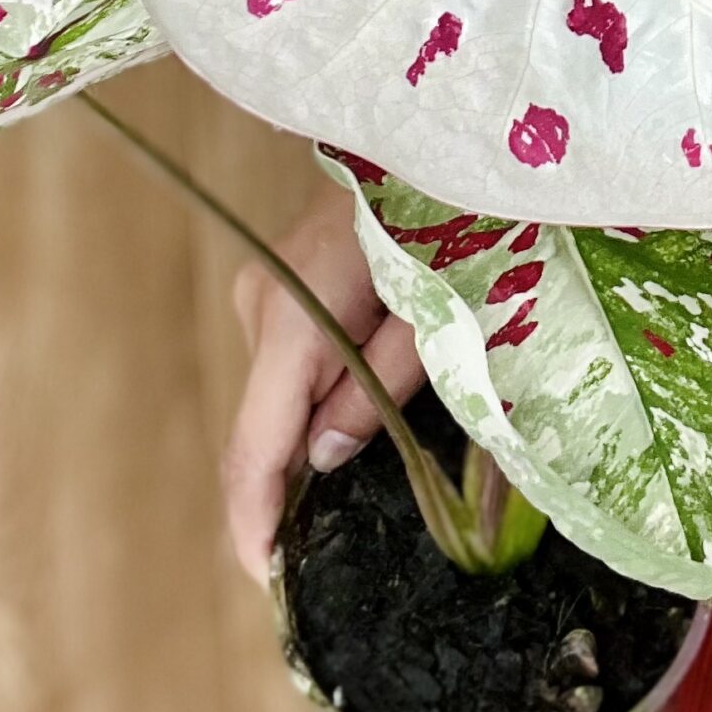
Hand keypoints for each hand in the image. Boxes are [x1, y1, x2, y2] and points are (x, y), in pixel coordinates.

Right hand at [221, 183, 427, 580]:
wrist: (440, 132)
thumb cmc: (456, 218)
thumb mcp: (436, 316)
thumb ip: (379, 391)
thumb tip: (324, 459)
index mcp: (294, 319)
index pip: (257, 444)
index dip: (255, 519)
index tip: (267, 579)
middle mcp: (263, 305)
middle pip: (266, 424)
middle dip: (297, 479)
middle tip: (343, 529)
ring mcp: (267, 289)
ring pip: (280, 393)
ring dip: (317, 427)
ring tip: (381, 441)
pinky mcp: (284, 281)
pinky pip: (292, 361)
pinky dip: (318, 392)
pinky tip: (361, 403)